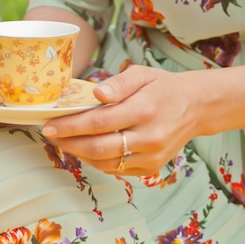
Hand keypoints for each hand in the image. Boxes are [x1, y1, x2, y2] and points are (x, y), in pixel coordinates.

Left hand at [42, 65, 201, 175]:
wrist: (195, 107)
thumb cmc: (162, 87)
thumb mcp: (142, 74)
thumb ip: (118, 83)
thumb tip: (97, 93)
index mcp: (145, 109)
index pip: (99, 121)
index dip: (71, 126)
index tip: (49, 125)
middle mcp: (149, 137)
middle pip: (99, 147)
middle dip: (69, 143)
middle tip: (50, 135)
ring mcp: (152, 156)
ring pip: (106, 163)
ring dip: (80, 154)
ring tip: (64, 141)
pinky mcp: (153, 167)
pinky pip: (118, 170)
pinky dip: (98, 162)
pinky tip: (86, 150)